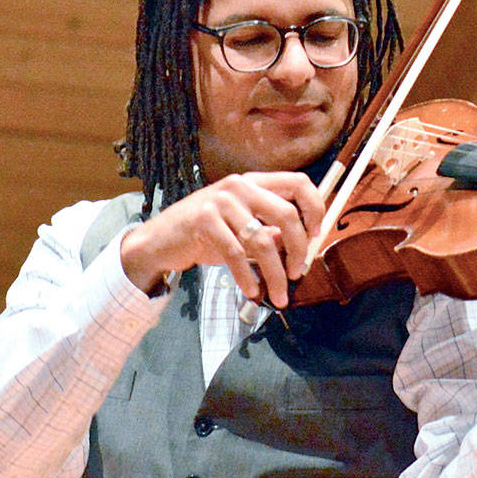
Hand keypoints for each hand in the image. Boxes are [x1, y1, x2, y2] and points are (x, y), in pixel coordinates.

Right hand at [119, 172, 323, 307]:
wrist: (161, 239)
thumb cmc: (206, 233)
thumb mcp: (242, 228)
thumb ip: (271, 231)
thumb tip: (302, 244)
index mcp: (255, 182)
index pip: (299, 182)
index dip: (314, 208)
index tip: (315, 236)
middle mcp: (240, 185)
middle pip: (286, 213)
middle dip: (298, 249)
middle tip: (297, 273)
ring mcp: (221, 201)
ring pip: (262, 240)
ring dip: (275, 274)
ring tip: (279, 296)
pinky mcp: (204, 220)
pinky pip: (236, 254)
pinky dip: (247, 277)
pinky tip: (252, 291)